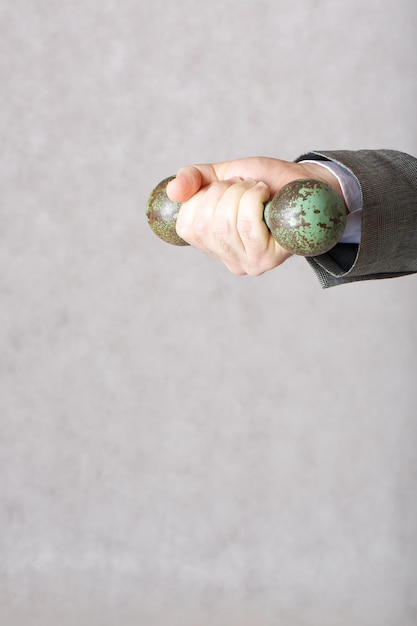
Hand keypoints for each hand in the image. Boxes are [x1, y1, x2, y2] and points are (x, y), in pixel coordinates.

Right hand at [166, 157, 343, 275]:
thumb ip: (193, 180)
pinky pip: (247, 223)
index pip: (187, 227)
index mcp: (213, 246)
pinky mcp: (270, 258)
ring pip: (226, 222)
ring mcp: (250, 263)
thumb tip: (173, 192)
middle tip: (244, 185)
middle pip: (207, 223)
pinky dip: (253, 197)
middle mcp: (230, 261)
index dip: (202, 198)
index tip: (225, 186)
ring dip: (241, 192)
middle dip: (224, 191)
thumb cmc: (264, 181)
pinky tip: (264, 194)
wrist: (305, 183)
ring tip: (256, 188)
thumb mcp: (221, 174)